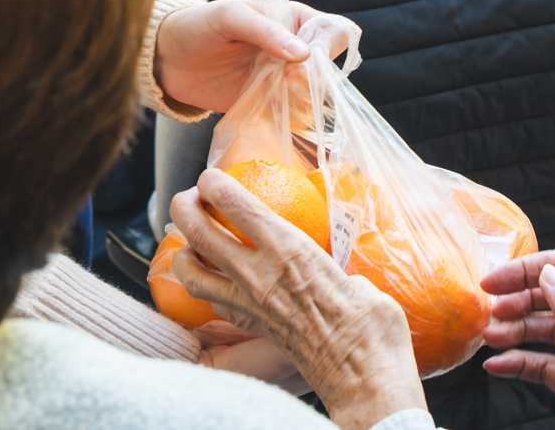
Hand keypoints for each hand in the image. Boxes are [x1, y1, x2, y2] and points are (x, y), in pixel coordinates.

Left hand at [154, 0, 341, 114]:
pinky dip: (288, 118)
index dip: (325, 47)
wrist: (167, 59)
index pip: (332, 31)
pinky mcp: (269, 104)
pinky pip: (294, 116)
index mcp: (292, 19)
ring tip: (274, 96)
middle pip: (329, 68)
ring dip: (302, 100)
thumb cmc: (198, 26)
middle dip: (314, 78)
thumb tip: (304, 53)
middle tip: (286, 81)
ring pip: (315, 95)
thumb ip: (266, 31)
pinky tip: (268, 111)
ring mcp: (283, 79)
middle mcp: (294, 49)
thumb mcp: (230, 18)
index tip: (300, 59)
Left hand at [172, 170, 423, 429]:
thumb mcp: (358, 278)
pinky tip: (213, 280)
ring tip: (189, 242)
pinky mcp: (249, 328)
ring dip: (182, 252)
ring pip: (191, 273)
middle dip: (184, 208)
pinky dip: (202, 286)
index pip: (236, 206)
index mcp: (289, 250)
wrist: (363, 379)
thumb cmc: (372, 327)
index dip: (214, 183)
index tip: (212, 176)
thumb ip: (338, 268)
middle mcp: (259, 274)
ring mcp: (249, 304)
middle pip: (199, 233)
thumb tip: (338, 271)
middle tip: (189, 199)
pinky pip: (211, 303)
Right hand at [482, 251, 554, 429]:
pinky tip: (500, 366)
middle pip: (549, 299)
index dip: (529, 268)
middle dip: (517, 300)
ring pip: (542, 332)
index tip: (498, 279)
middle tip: (490, 311)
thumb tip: (548, 274)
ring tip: (491, 339)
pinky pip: (543, 366)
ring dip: (514, 332)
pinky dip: (519, 363)